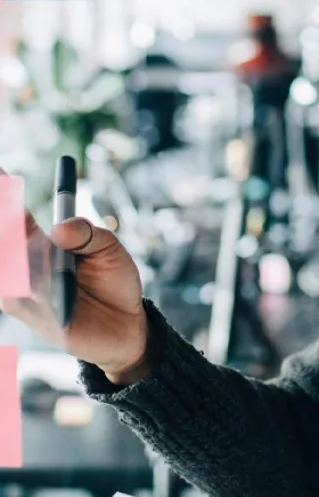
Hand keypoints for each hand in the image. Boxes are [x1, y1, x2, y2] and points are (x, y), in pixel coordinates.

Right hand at [0, 177, 148, 377]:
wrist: (128, 324)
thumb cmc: (114, 281)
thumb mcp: (109, 248)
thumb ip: (87, 233)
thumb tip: (59, 227)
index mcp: (42, 244)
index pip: (13, 215)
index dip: (4, 196)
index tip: (1, 172)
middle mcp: (27, 266)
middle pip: (4, 239)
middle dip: (3, 219)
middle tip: (6, 200)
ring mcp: (25, 291)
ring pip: (5, 266)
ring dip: (7, 248)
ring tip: (13, 223)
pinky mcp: (32, 316)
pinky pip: (14, 295)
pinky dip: (14, 279)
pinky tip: (17, 265)